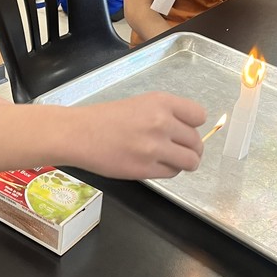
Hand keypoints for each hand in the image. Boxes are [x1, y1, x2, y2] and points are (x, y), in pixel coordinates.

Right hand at [77, 92, 205, 178]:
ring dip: (185, 162)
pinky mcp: (146, 169)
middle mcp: (162, 123)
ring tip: (172, 160)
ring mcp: (155, 148)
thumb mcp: (140, 104)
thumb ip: (164, 114)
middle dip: (190, 148)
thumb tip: (186, 131)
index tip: (185, 130)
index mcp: (161, 102)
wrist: (78, 134)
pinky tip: (154, 164)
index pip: (199, 116)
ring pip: (190, 161)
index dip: (193, 125)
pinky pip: (172, 173)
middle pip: (196, 141)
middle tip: (178, 150)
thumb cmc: (104, 117)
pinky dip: (168, 171)